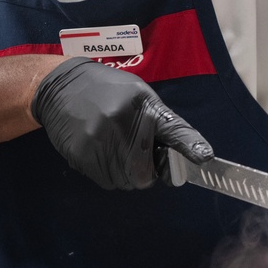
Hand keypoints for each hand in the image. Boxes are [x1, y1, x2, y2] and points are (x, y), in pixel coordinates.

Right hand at [31, 57, 213, 189]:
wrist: (62, 86)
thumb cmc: (108, 91)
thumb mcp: (139, 96)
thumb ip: (160, 123)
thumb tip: (182, 155)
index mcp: (143, 106)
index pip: (172, 128)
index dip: (190, 145)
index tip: (205, 157)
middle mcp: (122, 123)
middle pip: (144, 175)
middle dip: (144, 172)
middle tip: (135, 154)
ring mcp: (100, 140)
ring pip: (124, 182)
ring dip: (124, 174)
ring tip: (114, 148)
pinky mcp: (81, 154)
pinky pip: (104, 181)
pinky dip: (106, 173)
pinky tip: (99, 151)